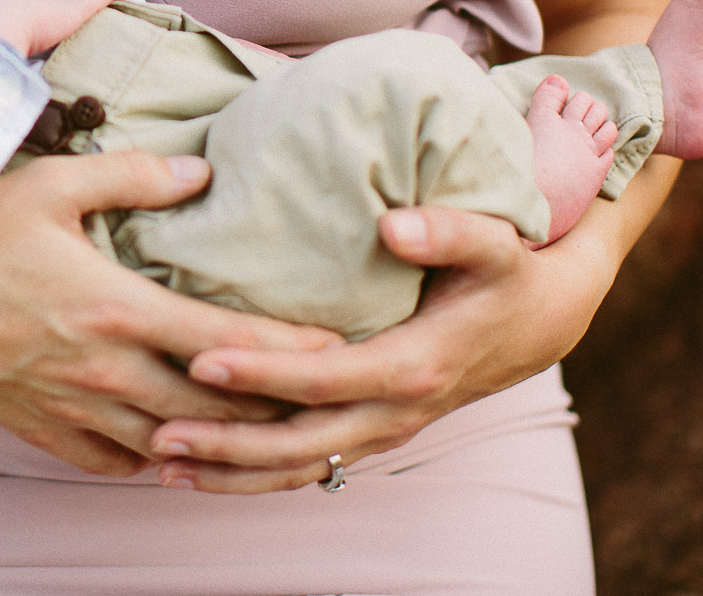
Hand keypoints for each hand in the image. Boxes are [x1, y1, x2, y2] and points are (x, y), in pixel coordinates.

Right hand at [0, 150, 341, 475]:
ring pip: (170, 446)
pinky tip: (173, 447)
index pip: (227, 341)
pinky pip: (111, 461)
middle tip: (329, 399)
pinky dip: (153, 459)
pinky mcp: (38, 428)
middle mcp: (103, 371)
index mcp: (115, 308)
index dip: (293, 348)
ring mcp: (70, 408)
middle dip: (278, 408)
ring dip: (223, 444)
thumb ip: (133, 175)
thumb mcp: (48, 185)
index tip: (343, 346)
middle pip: (214, 407)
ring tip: (270, 435)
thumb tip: (202, 173)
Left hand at [144, 204, 616, 492]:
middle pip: (300, 442)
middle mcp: (396, 411)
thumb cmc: (509, 271)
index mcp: (416, 366)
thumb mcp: (495, 244)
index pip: (324, 379)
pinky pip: (308, 466)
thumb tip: (395, 226)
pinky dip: (254, 475)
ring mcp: (383, 430)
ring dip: (231, 472)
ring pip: (299, 467)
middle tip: (158, 431)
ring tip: (161, 463)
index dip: (263, 374)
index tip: (202, 359)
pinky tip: (201, 470)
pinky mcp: (372, 432)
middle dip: (228, 442)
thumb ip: (450, 231)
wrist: (545, 317)